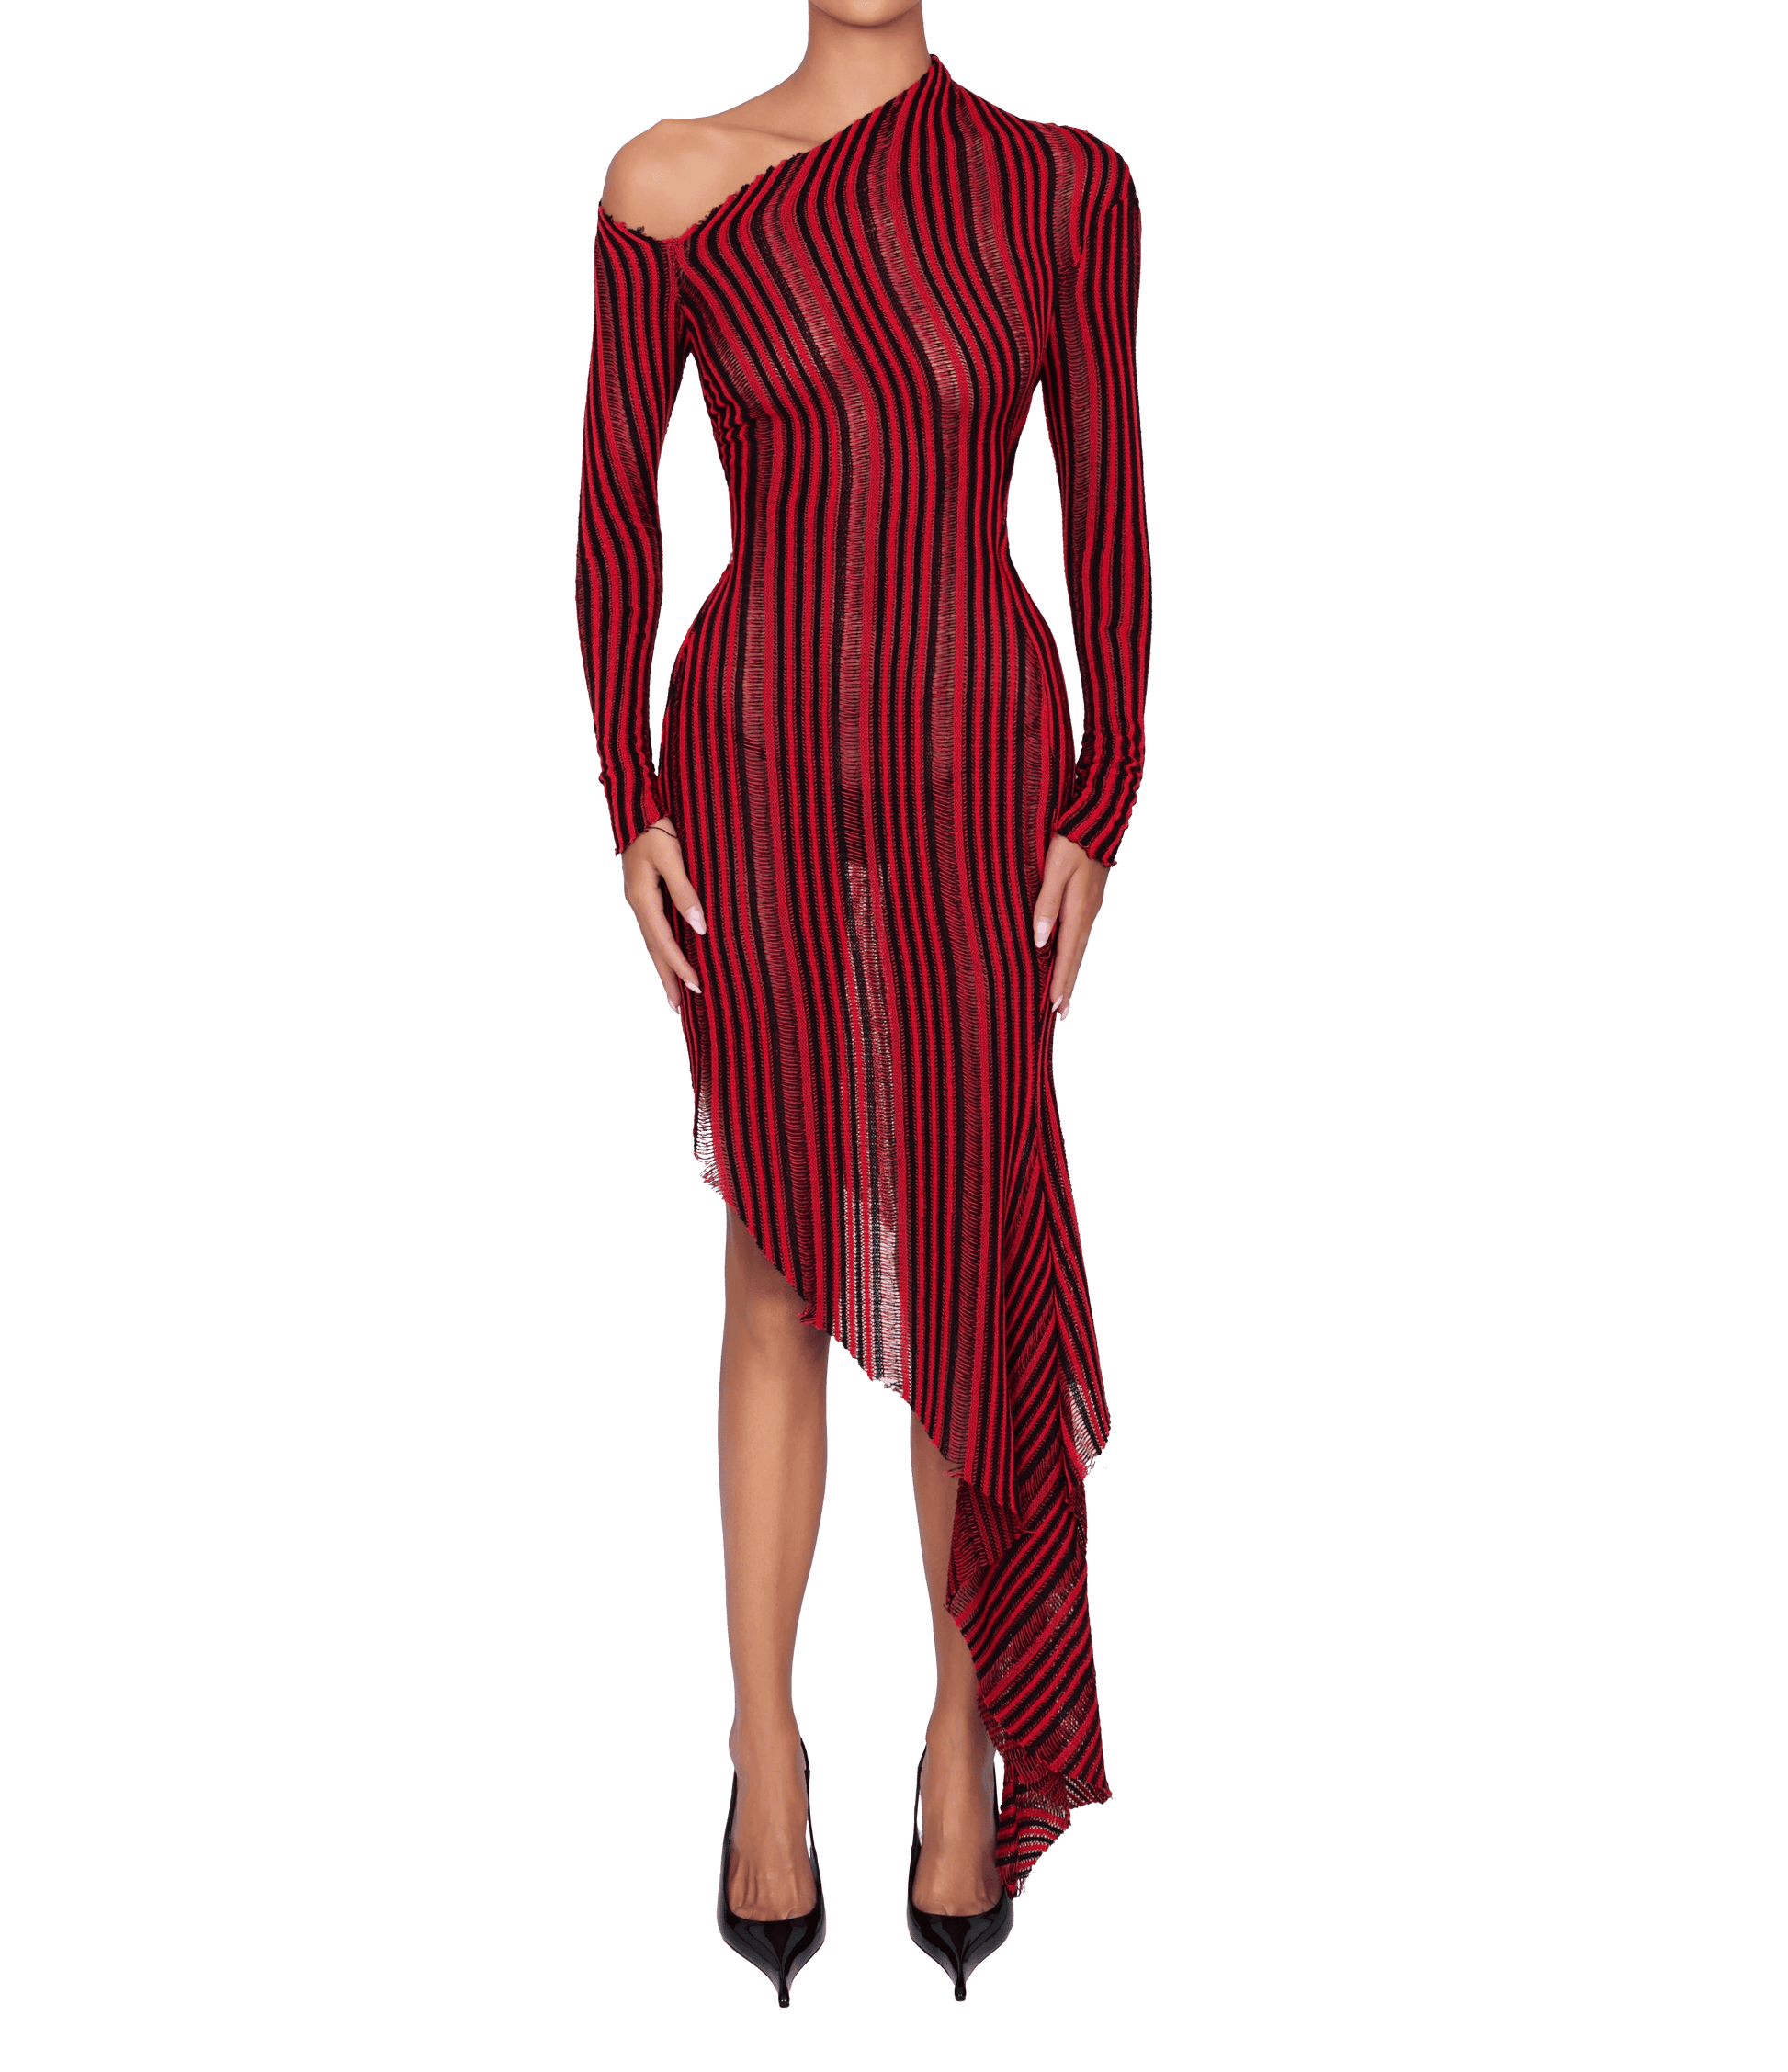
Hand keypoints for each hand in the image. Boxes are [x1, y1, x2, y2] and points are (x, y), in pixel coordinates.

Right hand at [621, 816, 706, 1013]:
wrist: (637, 810)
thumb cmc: (656, 829)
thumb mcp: (672, 857)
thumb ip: (685, 891)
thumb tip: (699, 927)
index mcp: (642, 899)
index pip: (664, 942)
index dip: (680, 966)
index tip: (698, 987)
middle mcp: (637, 905)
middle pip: (654, 951)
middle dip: (668, 980)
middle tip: (681, 1009)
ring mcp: (638, 902)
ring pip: (652, 944)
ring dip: (663, 970)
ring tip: (675, 995)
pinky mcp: (643, 897)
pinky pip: (653, 932)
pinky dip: (662, 951)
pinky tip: (669, 960)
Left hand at [1031, 834, 1109, 1022]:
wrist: (1096, 824)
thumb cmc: (1070, 844)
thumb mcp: (1055, 870)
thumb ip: (1046, 903)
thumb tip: (1040, 941)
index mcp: (1077, 911)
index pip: (1066, 955)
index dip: (1060, 981)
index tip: (1054, 1006)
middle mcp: (1087, 915)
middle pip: (1075, 959)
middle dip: (1067, 987)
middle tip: (1062, 1014)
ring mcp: (1091, 909)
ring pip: (1079, 949)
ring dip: (1071, 974)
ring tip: (1065, 996)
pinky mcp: (1091, 902)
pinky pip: (1081, 937)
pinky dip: (1074, 955)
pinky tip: (1069, 959)